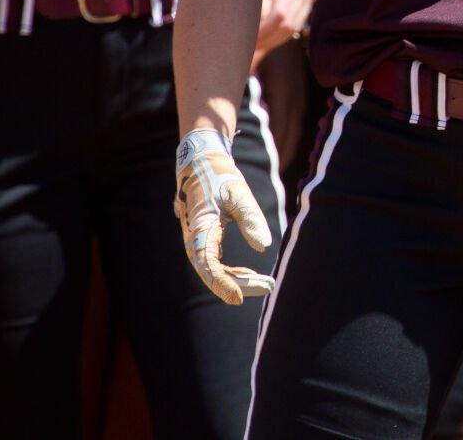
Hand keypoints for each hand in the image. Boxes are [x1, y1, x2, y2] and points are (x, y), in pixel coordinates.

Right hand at [174, 128, 273, 304]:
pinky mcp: (205, 240)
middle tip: (268, 286)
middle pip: (214, 272)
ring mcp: (198, 241)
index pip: (208, 265)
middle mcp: (194, 240)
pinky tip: (251, 276)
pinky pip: (216, 263)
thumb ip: (250, 218)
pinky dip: (233, 271)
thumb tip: (264, 246)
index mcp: (200, 230)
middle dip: (240, 283)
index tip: (238, 298)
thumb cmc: (220, 177)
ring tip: (265, 284)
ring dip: (238, 279)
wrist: (202, 163)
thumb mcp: (238, 193)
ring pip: (215, 270)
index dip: (222, 283)